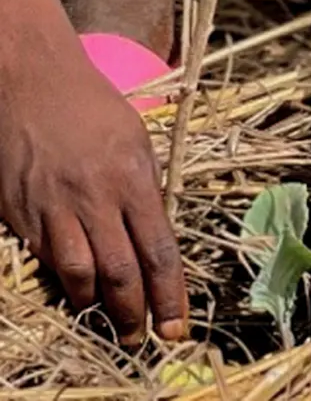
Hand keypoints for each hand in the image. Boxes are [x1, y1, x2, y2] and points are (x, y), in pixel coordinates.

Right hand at [0, 48, 186, 344]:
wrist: (32, 81)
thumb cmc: (91, 105)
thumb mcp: (135, 138)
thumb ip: (144, 187)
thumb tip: (154, 233)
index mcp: (133, 176)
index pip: (158, 248)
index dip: (170, 292)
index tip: (178, 324)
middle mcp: (96, 197)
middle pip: (121, 271)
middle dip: (135, 312)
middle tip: (143, 338)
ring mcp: (55, 208)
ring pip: (80, 275)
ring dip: (97, 305)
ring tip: (109, 318)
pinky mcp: (22, 215)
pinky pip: (45, 260)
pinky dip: (63, 280)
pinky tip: (74, 289)